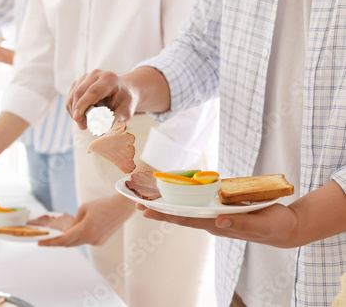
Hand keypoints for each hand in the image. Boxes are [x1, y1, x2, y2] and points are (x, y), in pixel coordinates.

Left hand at [39, 194, 135, 246]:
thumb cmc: (102, 204)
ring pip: (77, 243)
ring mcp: (96, 242)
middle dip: (57, 242)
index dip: (50, 242)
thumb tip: (67, 232)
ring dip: (67, 240)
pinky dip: (78, 238)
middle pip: (69, 243)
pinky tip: (73, 233)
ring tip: (57, 236)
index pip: (63, 239)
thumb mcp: (84, 208)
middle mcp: (90, 238)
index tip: (40, 242)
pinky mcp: (100, 241)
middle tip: (46, 240)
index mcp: (84, 229)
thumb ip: (74, 222)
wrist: (122, 207)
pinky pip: (85, 241)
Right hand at [66, 70, 137, 129]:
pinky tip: (81, 116)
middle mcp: (96, 74)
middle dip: (78, 112)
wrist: (124, 90)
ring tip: (84, 124)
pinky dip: (73, 109)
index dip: (83, 105)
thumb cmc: (125, 101)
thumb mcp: (126, 111)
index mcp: (110, 79)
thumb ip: (117, 118)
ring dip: (75, 112)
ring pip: (73, 96)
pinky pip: (70, 97)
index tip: (77, 118)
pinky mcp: (79, 82)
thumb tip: (105, 128)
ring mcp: (85, 77)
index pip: (93, 91)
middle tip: (84, 127)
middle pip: (80, 93)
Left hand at [136, 203, 298, 247]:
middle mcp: (212, 220)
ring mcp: (216, 214)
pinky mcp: (222, 207)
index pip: (185, 219)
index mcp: (217, 224)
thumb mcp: (260, 224)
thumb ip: (240, 222)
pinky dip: (184, 198)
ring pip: (187, 208)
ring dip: (168, 204)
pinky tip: (175, 193)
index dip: (165, 214)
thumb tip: (217, 220)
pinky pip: (199, 202)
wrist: (285, 227)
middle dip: (158, 209)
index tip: (145, 211)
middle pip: (180, 214)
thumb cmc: (274, 226)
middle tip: (136, 203)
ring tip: (149, 198)